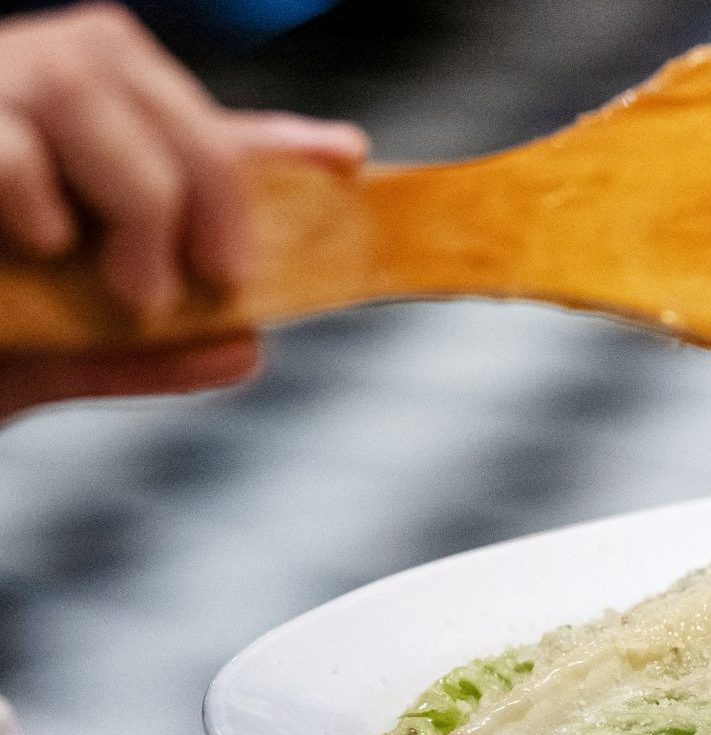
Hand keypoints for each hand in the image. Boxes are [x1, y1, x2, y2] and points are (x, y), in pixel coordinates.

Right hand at [0, 3, 365, 317]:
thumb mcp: (50, 345)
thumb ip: (140, 351)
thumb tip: (243, 350)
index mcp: (60, 122)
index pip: (183, 110)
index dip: (274, 136)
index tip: (347, 157)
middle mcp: (18, 84)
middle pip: (139, 77)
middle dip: (210, 182)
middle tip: (223, 276)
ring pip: (80, 90)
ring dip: (140, 201)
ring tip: (139, 290)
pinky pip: (9, 143)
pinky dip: (38, 202)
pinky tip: (41, 247)